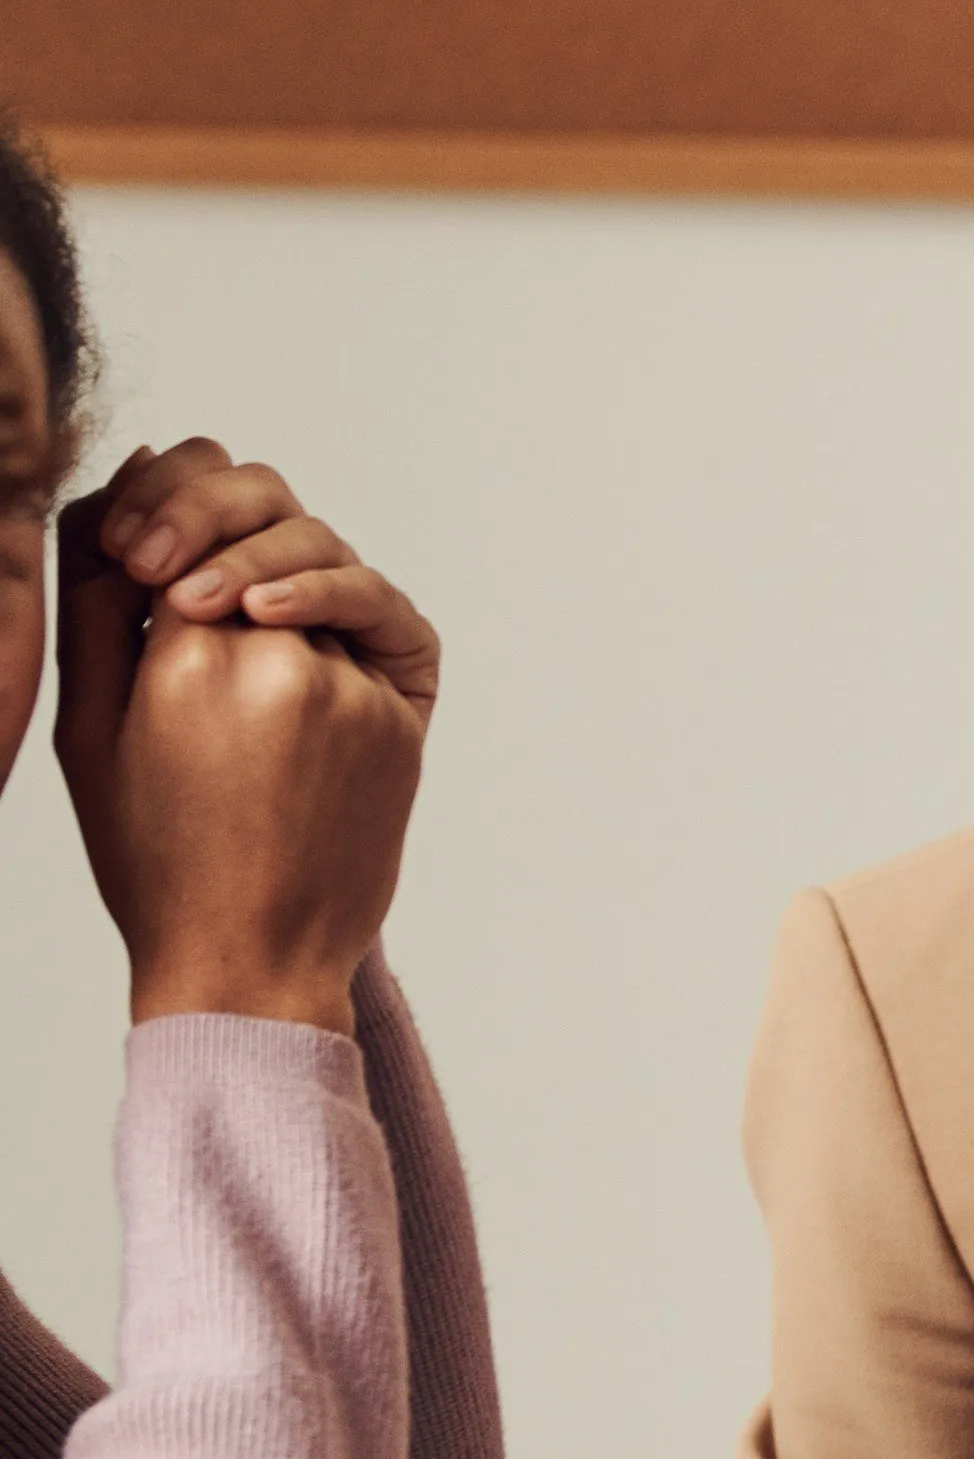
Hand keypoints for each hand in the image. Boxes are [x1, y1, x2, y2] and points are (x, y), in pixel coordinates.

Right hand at [53, 442, 443, 1029]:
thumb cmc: (154, 854)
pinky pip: (373, 620)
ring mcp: (355, 686)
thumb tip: (120, 500)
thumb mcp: (88, 729)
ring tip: (217, 602)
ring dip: (272, 556)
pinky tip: (279, 634)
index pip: (185, 510)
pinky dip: (328, 605)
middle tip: (173, 553)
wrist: (251, 958)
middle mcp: (286, 661)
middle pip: (269, 511)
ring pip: (326, 558)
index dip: (160, 502)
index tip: (132, 544)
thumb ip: (97, 606)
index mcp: (191, 662)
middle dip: (217, 505)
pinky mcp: (401, 715)